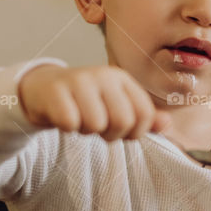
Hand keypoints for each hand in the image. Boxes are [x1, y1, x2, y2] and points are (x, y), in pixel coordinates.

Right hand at [18, 64, 169, 139]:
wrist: (43, 89)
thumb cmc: (86, 101)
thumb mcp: (116, 105)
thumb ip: (143, 116)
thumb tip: (167, 124)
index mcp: (122, 79)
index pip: (145, 114)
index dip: (136, 133)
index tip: (122, 132)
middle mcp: (103, 75)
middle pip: (123, 121)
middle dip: (111, 135)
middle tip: (99, 128)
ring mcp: (79, 80)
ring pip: (96, 124)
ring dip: (87, 131)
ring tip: (80, 120)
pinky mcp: (56, 91)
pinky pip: (70, 123)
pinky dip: (67, 128)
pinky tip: (64, 118)